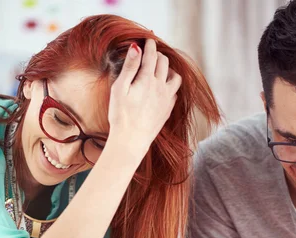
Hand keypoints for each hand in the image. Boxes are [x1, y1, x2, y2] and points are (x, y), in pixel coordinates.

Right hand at [108, 39, 181, 155]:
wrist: (131, 141)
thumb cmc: (121, 116)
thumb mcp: (120, 88)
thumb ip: (129, 67)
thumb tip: (136, 47)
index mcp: (147, 79)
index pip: (151, 55)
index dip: (149, 45)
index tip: (147, 40)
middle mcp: (160, 87)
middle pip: (164, 63)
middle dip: (158, 55)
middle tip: (151, 54)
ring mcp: (166, 99)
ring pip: (175, 77)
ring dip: (169, 70)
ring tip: (160, 70)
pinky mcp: (167, 110)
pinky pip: (175, 92)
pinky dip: (171, 86)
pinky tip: (163, 88)